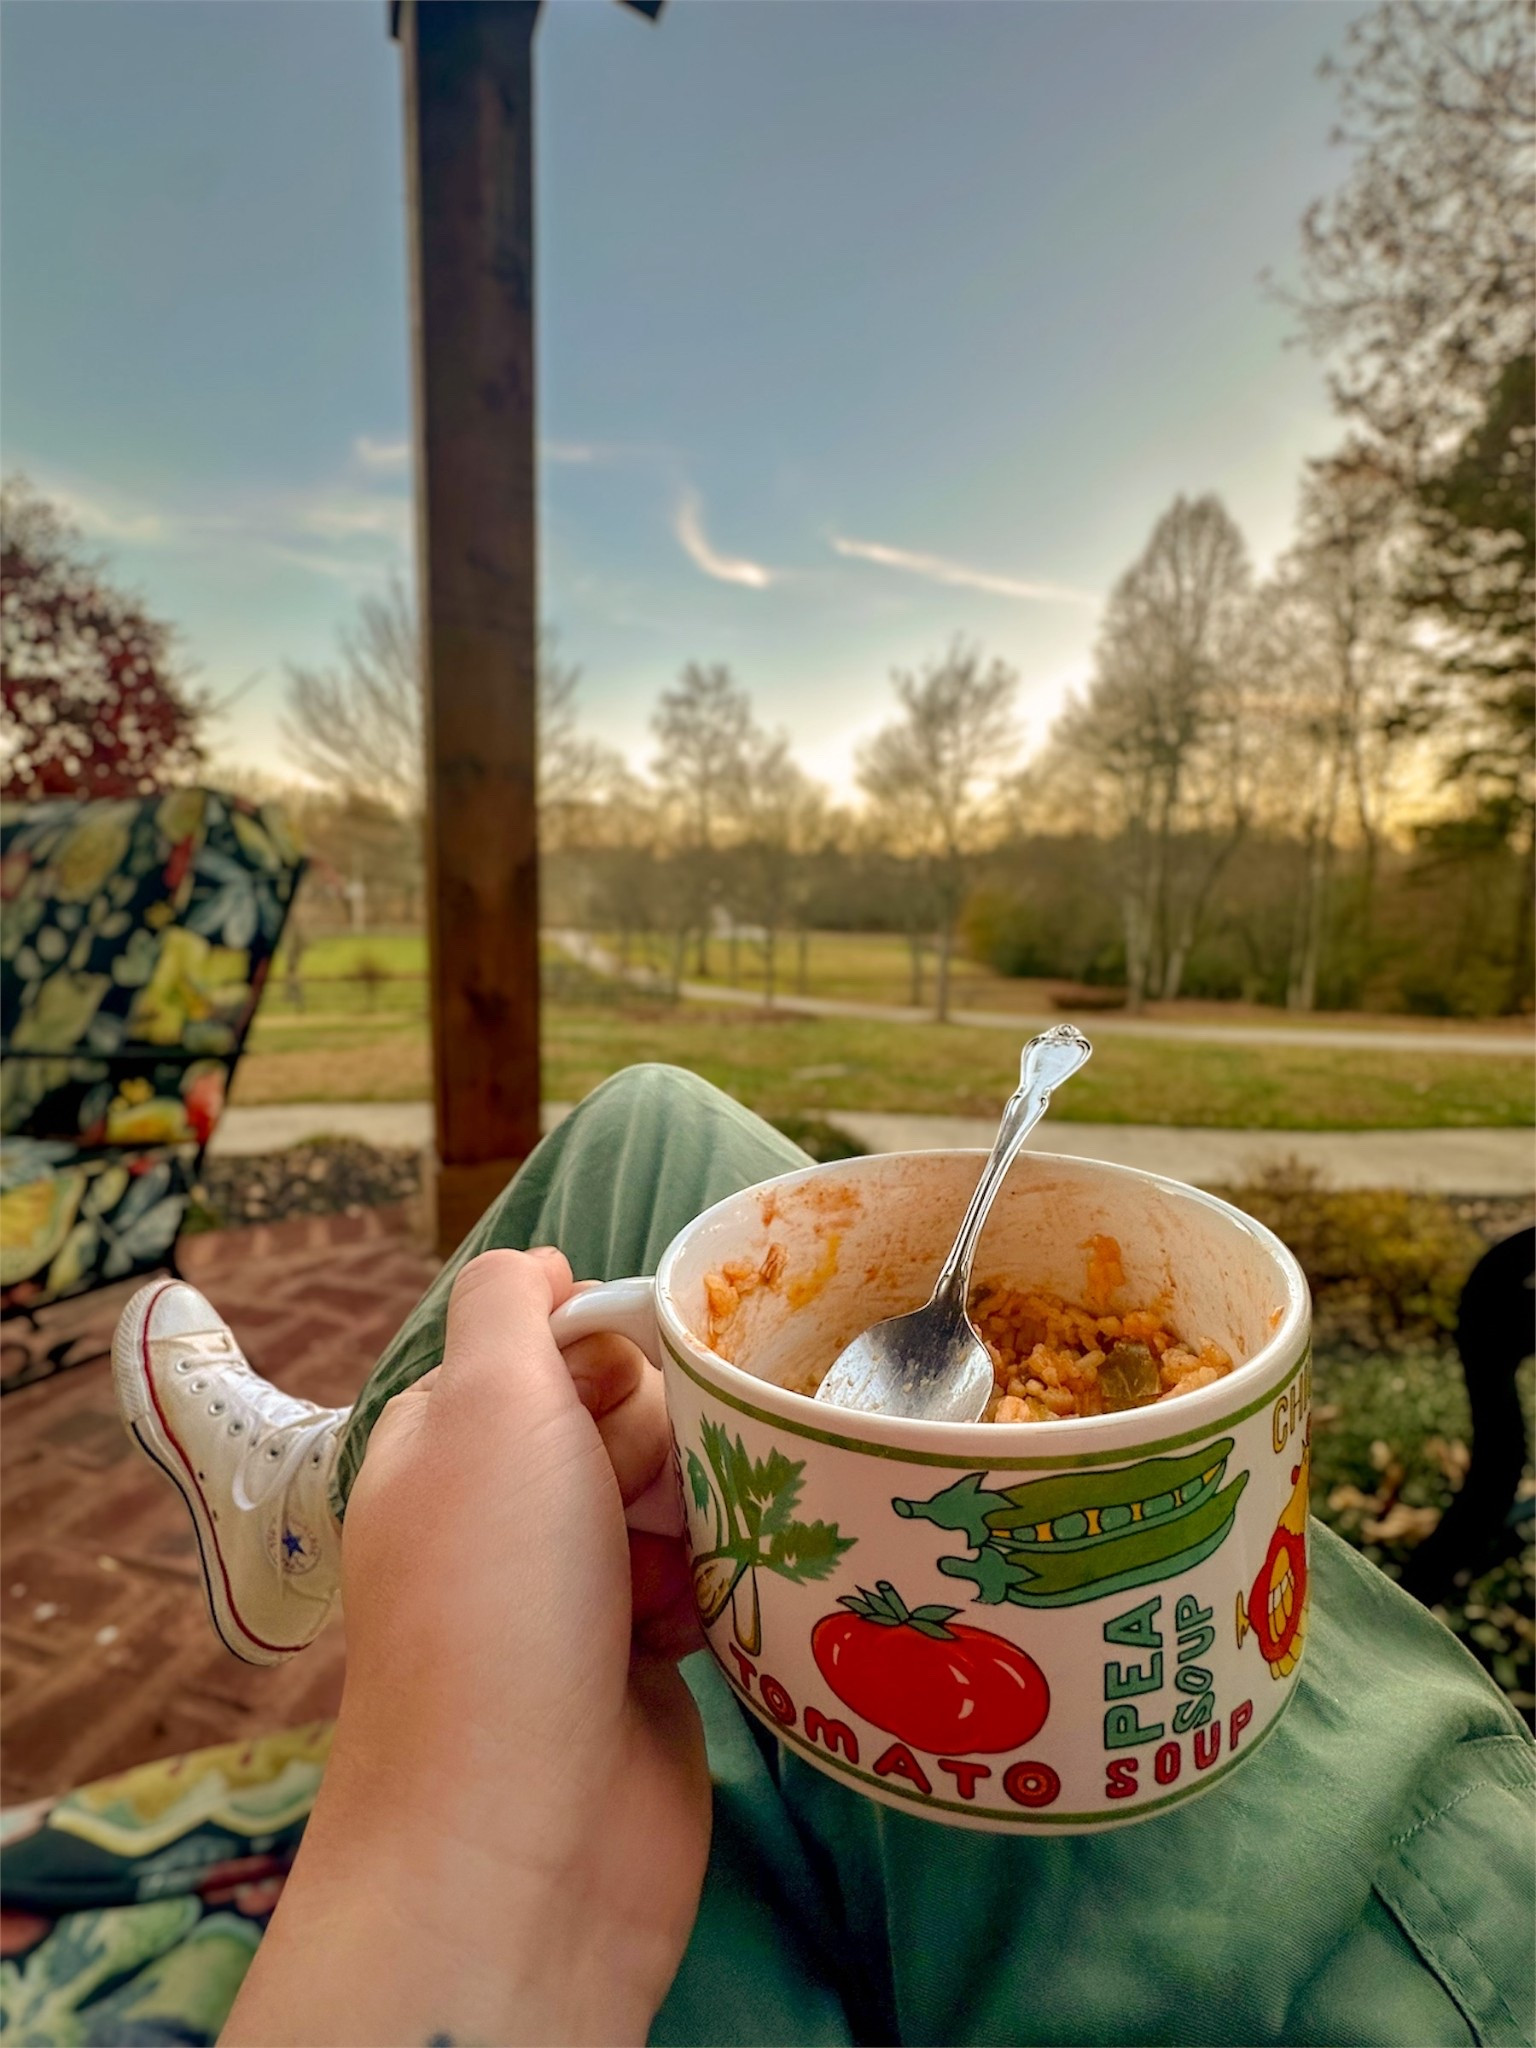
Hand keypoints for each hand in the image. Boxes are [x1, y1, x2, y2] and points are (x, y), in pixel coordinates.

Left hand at [223, 1249, 710, 2046]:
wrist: (526, 1836)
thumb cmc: (501, 1598)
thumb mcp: (485, 1408)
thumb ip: (507, 1306)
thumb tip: (545, 1263)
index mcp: (450, 1442)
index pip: (550, 1342)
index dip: (601, 1352)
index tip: (615, 1395)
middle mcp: (506, 1509)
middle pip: (626, 1412)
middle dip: (656, 1442)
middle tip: (638, 1502)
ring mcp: (574, 1591)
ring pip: (679, 1492)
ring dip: (698, 1518)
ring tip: (680, 1571)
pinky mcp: (641, 1661)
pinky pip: (707, 1577)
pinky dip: (715, 1591)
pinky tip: (702, 1621)